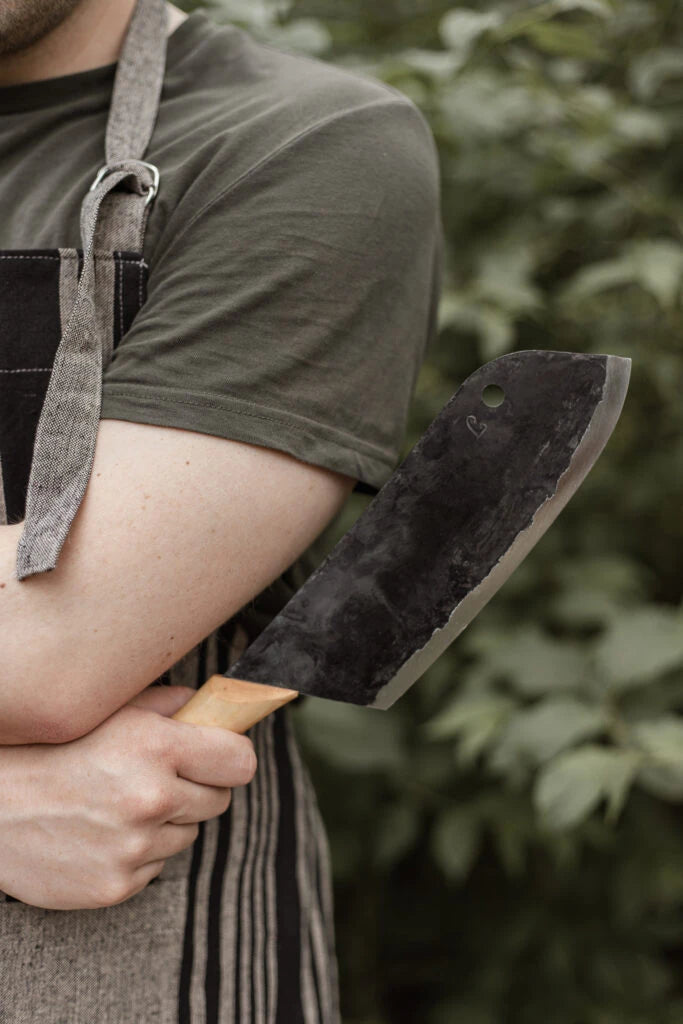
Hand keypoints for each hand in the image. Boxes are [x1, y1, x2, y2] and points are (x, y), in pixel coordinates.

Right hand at [0, 685, 256, 909]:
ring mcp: (134, 846)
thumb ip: (168, 705)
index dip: (230, 758)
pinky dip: (137, 854)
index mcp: (157, 746)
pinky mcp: (117, 885)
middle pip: (219, 801)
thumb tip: (211, 706)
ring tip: (118, 805)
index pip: (241, 762)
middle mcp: (151, 797)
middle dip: (197, 789)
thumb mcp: (112, 711)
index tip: (218, 758)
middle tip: (158, 780)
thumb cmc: (54, 748)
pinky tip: (102, 834)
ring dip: (165, 822)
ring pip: (186, 835)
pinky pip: (155, 867)